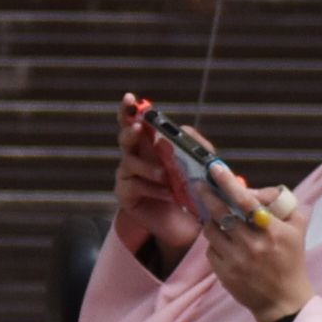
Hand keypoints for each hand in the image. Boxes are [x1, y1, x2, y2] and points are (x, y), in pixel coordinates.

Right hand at [112, 95, 194, 262]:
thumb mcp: (197, 165)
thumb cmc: (188, 190)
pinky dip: (154, 189)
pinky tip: (170, 195)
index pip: (134, 121)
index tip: (130, 98)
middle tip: (139, 130)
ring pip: (130, 163)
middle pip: (124, 138)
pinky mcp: (125, 195)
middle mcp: (133, 156)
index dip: (129, 109)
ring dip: (150, 168)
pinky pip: (134, 186)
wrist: (183, 223)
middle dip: (130, 132)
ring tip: (167, 176)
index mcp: (148, 144)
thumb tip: (185, 129)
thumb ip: (195, 146)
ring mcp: (126, 175)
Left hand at [204, 161, 312, 321]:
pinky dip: (215, 243)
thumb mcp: (297, 230)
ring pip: (211, 230)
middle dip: (208, 195)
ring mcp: (236, 260)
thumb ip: (284, 205)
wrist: (283, 300)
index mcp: (273, 231)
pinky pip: (210, 249)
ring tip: (217, 219)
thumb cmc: (291, 261)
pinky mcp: (224, 273)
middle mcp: (253, 244)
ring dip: (211, 221)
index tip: (215, 169)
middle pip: (221, 212)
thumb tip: (261, 190)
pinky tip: (225, 244)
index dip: (228, 183)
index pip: (246, 201)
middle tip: (200, 184)